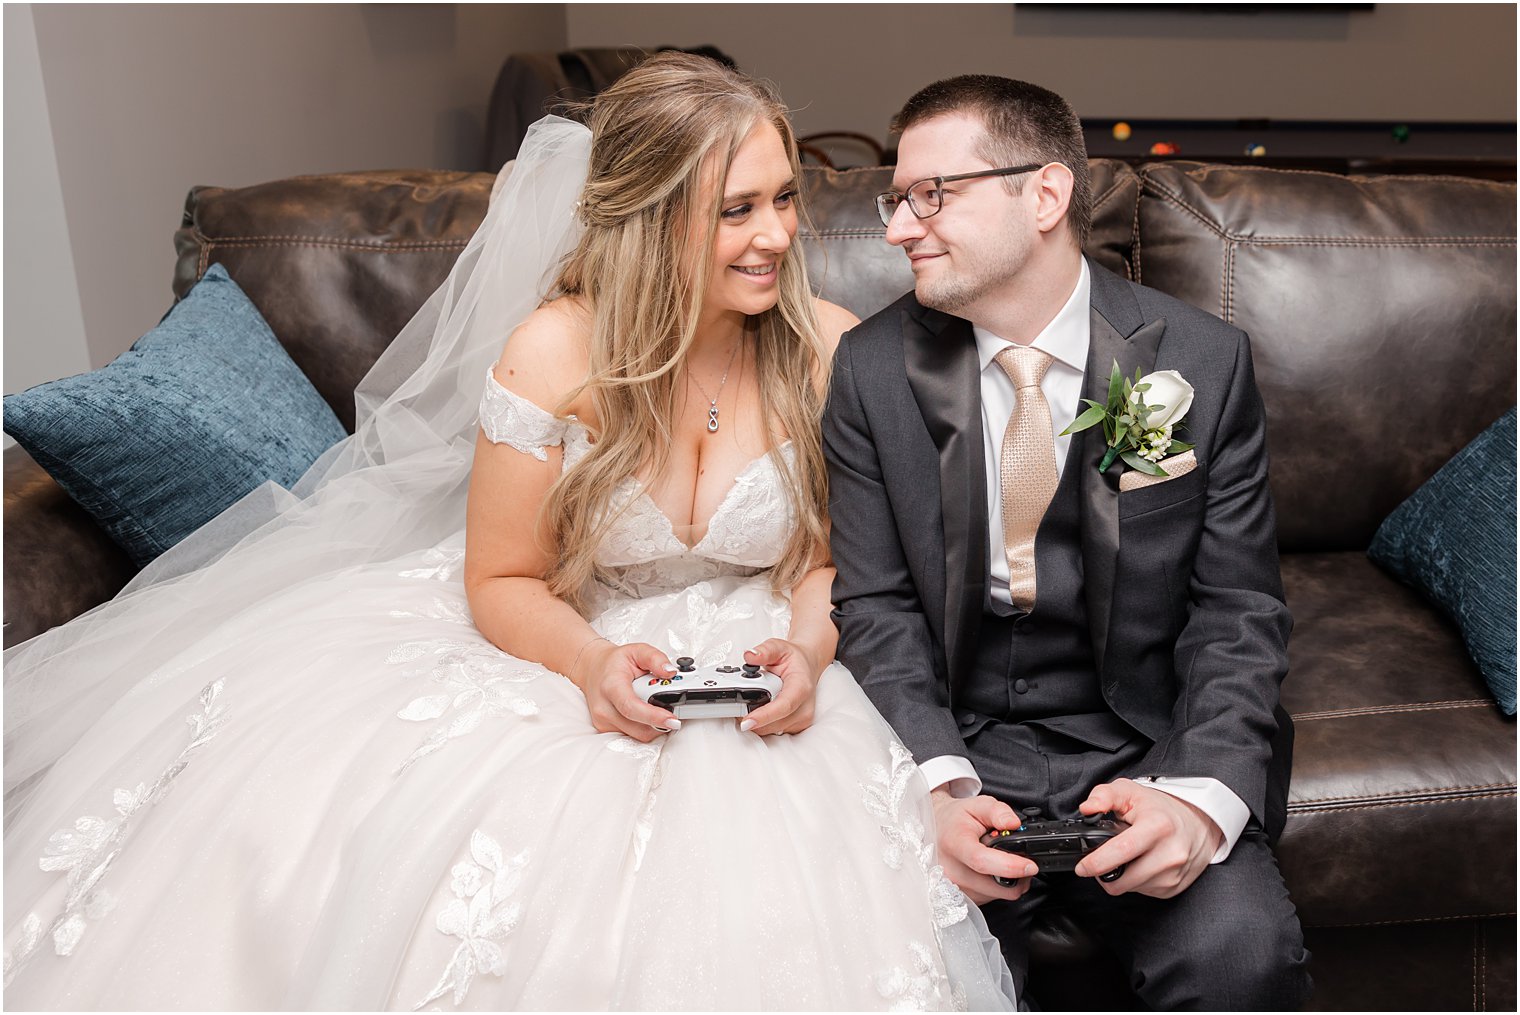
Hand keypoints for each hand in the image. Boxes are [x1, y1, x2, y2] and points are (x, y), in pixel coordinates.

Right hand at [572, 639, 676, 742]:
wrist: (593, 669)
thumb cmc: (614, 662)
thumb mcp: (637, 650)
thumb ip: (655, 658)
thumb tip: (670, 672)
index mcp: (611, 686)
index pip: (631, 707)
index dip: (654, 716)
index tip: (673, 719)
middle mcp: (604, 708)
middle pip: (639, 728)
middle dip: (661, 722)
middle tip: (673, 709)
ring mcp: (603, 721)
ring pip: (639, 735)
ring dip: (654, 725)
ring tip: (656, 705)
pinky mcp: (605, 729)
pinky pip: (633, 735)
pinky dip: (645, 726)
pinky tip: (646, 711)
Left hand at [737, 638, 819, 734]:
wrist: (806, 666)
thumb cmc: (794, 659)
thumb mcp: (779, 647)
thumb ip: (764, 651)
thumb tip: (750, 656)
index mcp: (801, 687)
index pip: (783, 706)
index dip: (764, 716)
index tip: (746, 721)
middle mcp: (804, 707)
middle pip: (773, 723)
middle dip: (752, 716)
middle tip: (739, 701)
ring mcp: (801, 719)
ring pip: (770, 730)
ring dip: (756, 720)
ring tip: (752, 701)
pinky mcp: (796, 727)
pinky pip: (773, 731)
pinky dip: (762, 723)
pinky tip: (759, 708)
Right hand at [930, 789, 1035, 904]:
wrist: (936, 831)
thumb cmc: (955, 819)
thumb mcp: (976, 805)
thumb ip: (998, 811)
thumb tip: (1014, 823)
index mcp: (954, 844)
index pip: (982, 862)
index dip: (1010, 866)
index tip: (1030, 865)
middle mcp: (952, 871)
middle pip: (996, 886)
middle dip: (1019, 875)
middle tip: (1022, 858)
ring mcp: (955, 888)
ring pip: (998, 895)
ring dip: (1010, 882)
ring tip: (1003, 861)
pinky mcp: (962, 898)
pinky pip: (991, 898)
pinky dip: (999, 887)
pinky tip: (993, 871)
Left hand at [1073, 778, 1223, 897]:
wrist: (1198, 825)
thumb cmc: (1160, 808)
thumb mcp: (1130, 791)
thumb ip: (1104, 795)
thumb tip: (1087, 809)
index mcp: (1158, 826)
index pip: (1122, 851)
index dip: (1097, 862)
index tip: (1082, 867)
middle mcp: (1170, 853)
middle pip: (1123, 880)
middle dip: (1103, 873)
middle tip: (1099, 859)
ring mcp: (1174, 874)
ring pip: (1129, 888)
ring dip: (1120, 877)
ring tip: (1125, 857)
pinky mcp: (1174, 888)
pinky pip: (1142, 891)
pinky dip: (1134, 880)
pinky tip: (1139, 864)